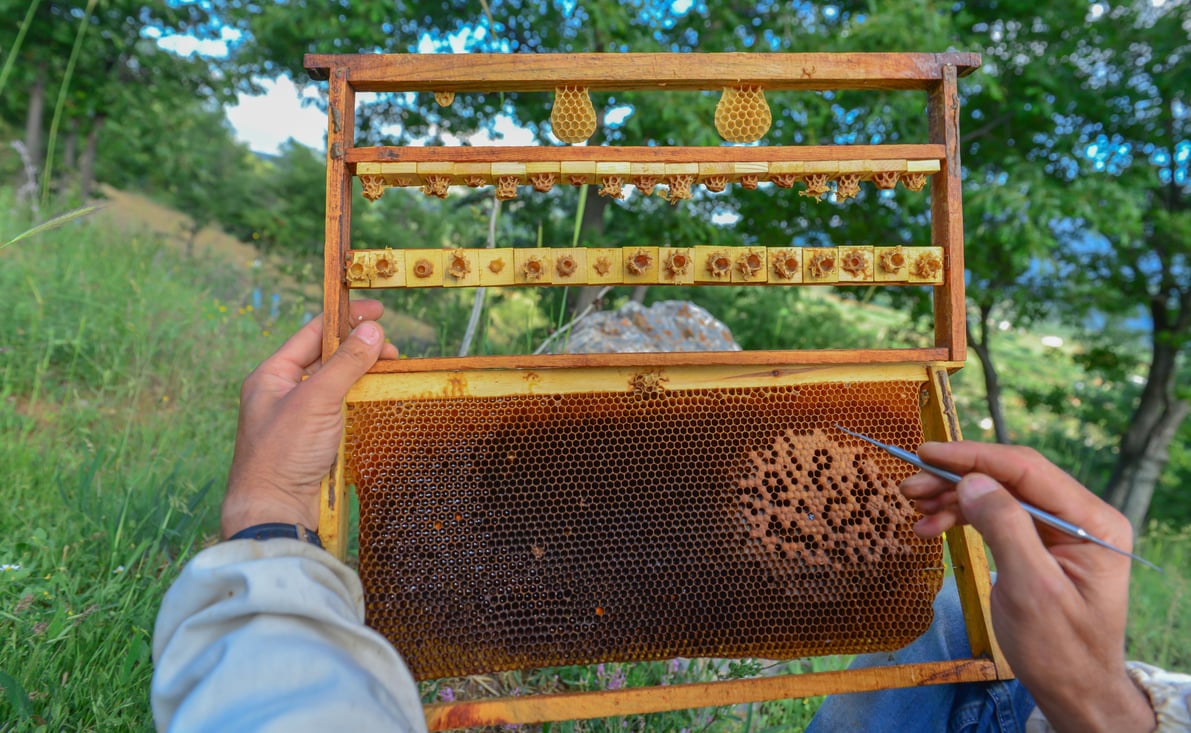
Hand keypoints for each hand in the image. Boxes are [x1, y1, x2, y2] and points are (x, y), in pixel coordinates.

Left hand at [222, 299, 398, 538]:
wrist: (274, 510)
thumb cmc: (283, 452)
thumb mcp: (317, 399)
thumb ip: (346, 362)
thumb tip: (373, 331)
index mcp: (272, 375)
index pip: (312, 333)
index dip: (345, 318)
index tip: (377, 311)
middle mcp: (283, 392)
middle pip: (327, 357)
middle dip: (360, 349)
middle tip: (392, 352)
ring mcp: (299, 417)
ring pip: (337, 384)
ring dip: (363, 374)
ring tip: (389, 372)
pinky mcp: (314, 440)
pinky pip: (341, 410)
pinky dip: (360, 399)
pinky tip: (377, 398)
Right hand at [902, 442, 1154, 732]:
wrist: (1074, 692)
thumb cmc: (1060, 649)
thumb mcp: (1031, 589)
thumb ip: (1005, 527)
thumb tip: (971, 481)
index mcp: (1093, 521)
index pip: (1028, 470)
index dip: (974, 458)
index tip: (928, 453)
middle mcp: (1080, 517)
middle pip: (1010, 478)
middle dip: (957, 477)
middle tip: (910, 485)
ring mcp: (1060, 530)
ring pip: (998, 495)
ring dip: (954, 498)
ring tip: (914, 505)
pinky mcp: (1040, 544)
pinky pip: (997, 517)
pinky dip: (962, 518)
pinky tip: (932, 525)